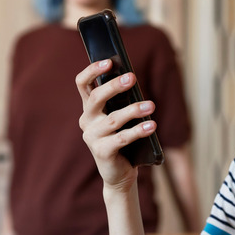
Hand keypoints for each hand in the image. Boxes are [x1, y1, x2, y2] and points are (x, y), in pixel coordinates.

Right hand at [75, 59, 156, 191]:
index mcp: (89, 108)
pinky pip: (122, 138)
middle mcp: (87, 121)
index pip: (83, 84)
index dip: (92, 70)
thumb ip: (122, 101)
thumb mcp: (120, 117)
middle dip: (114, 86)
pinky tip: (152, 126)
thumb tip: (133, 79)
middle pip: (96, 98)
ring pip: (113, 119)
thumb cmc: (123, 139)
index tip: (109, 61)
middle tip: (132, 77)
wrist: (119, 173)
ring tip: (151, 105)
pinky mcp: (102, 152)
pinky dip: (138, 131)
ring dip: (134, 110)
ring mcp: (92, 137)